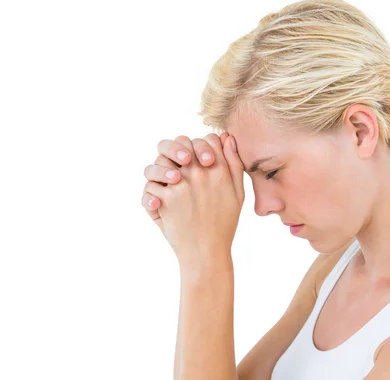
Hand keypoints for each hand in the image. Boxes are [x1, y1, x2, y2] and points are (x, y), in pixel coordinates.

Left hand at [142, 132, 244, 267]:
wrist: (207, 253)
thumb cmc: (223, 224)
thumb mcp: (238, 193)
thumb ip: (234, 163)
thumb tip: (226, 137)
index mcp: (220, 170)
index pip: (207, 139)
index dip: (202, 145)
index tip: (200, 160)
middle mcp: (200, 172)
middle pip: (181, 142)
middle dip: (178, 151)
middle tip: (179, 165)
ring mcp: (181, 183)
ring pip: (161, 159)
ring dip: (161, 169)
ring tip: (167, 184)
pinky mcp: (165, 198)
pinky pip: (151, 183)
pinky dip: (152, 193)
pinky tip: (159, 204)